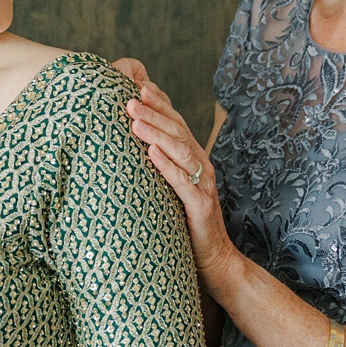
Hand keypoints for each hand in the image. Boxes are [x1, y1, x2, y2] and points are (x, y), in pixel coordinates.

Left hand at [114, 61, 235, 280]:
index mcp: (194, 160)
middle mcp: (201, 167)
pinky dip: (166, 165)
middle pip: (177, 132)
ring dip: (156, 133)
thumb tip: (135, 148)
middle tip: (129, 98)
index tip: (138, 87)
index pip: (177, 125)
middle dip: (153, 113)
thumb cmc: (188, 225)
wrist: (216, 260)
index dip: (159, 105)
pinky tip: (150, 153)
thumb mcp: (173, 190)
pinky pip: (182, 182)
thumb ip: (161, 168)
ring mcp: (203, 185)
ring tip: (135, 120)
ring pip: (180, 152)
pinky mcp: (200, 206)